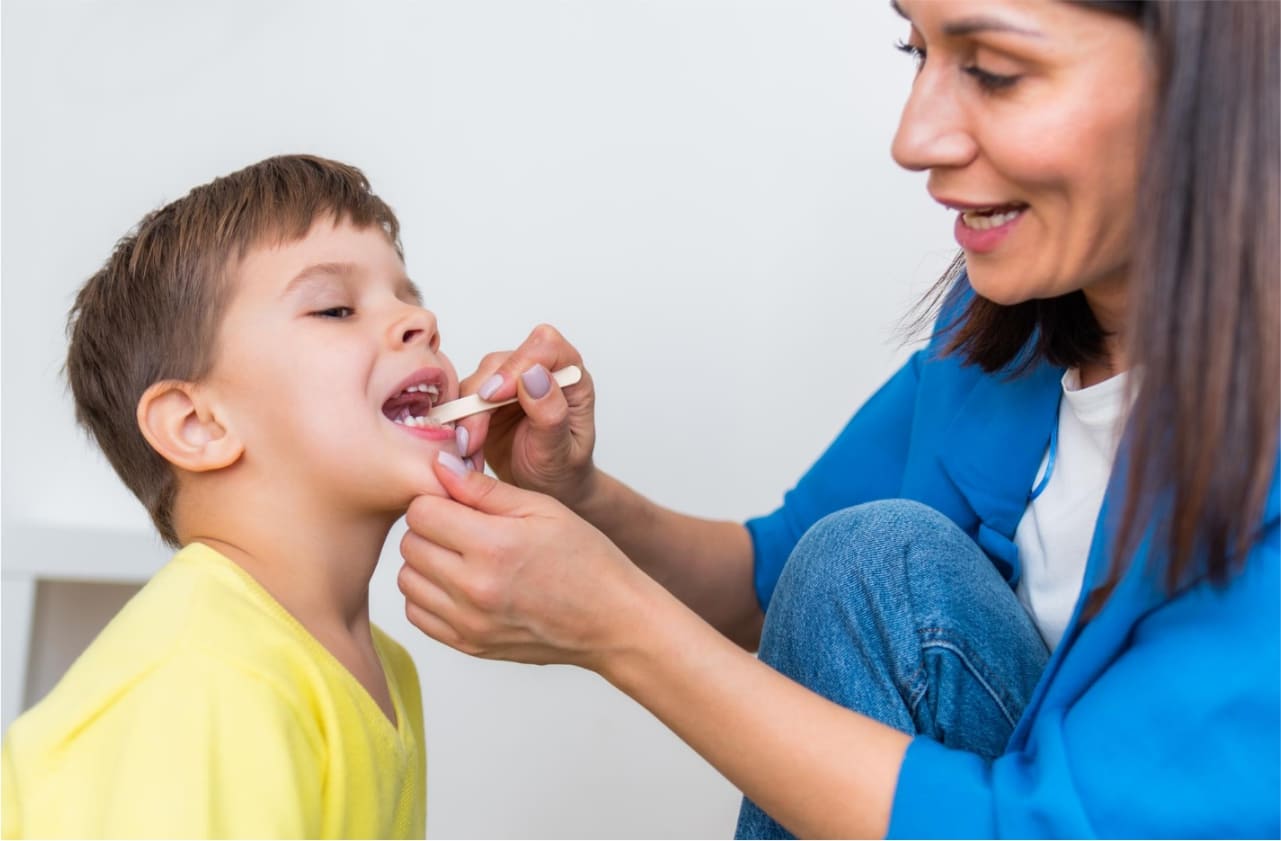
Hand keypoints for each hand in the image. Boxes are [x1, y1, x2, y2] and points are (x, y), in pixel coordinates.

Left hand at [398, 452, 654, 668]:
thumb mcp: (543, 508)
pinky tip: (459, 584)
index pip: (421, 511)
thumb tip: (439, 465)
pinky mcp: (467, 644)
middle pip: (409, 543)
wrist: (611, 621)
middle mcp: (474, 588)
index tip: (458, 502)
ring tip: (461, 556)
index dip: (436, 499)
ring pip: (406, 579)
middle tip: (462, 527)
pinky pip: (417, 614)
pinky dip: (429, 595)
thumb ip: (484, 488)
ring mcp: (468, 622)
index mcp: (494, 545)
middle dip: (430, 528)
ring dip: (426, 562)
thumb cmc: (586, 560)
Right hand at [454, 324, 597, 509]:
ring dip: (466, 413)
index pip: (546, 347)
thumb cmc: (562, 472)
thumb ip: (551, 415)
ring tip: (468, 449)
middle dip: (481, 396)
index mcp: (571, 379)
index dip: (517, 364)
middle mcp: (541, 373)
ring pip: (478, 378)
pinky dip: (458, 422)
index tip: (495, 395)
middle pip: (502, 361)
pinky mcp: (487, 399)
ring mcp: (512, 384)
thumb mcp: (560, 452)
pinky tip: (464, 448)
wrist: (546, 490)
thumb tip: (535, 375)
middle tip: (472, 437)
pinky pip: (463, 399)